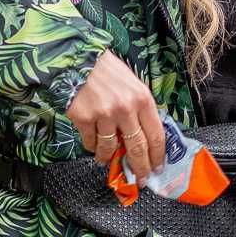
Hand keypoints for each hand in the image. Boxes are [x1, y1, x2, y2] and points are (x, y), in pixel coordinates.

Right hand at [64, 50, 166, 175]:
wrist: (77, 58)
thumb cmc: (107, 70)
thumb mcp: (132, 84)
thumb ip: (139, 108)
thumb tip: (144, 135)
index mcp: (143, 99)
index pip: (156, 135)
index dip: (158, 155)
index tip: (158, 167)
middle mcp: (126, 108)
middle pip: (138, 147)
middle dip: (141, 166)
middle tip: (142, 178)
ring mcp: (104, 115)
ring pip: (110, 148)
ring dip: (108, 158)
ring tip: (106, 160)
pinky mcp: (84, 118)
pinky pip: (91, 141)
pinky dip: (92, 146)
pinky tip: (92, 146)